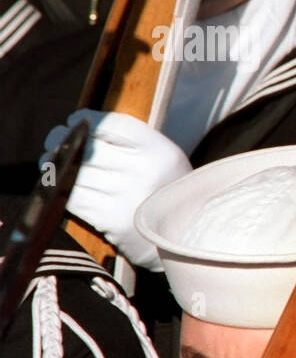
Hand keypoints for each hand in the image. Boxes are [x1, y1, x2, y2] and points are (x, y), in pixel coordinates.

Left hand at [43, 110, 190, 270]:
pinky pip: (74, 198)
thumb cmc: (162, 191)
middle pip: (89, 147)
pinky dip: (61, 188)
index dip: (89, 119)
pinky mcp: (111, 220)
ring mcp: (127, 198)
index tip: (75, 120)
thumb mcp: (162, 159)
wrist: (180, 238)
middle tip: (55, 139)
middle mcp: (145, 172)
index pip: (114, 124)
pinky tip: (61, 184)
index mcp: (161, 152)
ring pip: (76, 173)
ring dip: (56, 164)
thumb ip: (129, 142)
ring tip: (53, 161)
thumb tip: (75, 128)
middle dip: (63, 139)